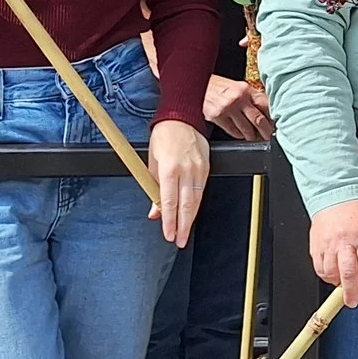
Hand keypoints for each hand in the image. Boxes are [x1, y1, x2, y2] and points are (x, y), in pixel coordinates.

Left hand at [148, 118, 208, 244]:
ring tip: (185, 232)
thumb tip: (155, 210)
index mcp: (170, 168)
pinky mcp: (206, 167)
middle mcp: (187, 170)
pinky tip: (192, 213)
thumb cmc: (164, 136)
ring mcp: (199, 169)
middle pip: (187, 205)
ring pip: (197, 200)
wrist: (182, 117)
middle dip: (183, 226)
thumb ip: (153, 187)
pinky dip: (196, 204)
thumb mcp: (151, 162)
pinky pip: (201, 190)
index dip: (169, 221)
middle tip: (179, 240)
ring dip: (190, 218)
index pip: (170, 202)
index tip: (168, 234)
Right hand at [204, 75, 273, 140]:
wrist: (196, 84)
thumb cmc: (217, 86)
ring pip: (246, 129)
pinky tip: (241, 134)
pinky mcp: (217, 117)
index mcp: (246, 89)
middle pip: (258, 119)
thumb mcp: (237, 87)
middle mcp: (238, 98)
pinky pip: (233, 131)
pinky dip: (239, 135)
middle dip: (266, 131)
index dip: (272, 116)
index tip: (275, 123)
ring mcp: (227, 108)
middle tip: (268, 136)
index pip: (265, 105)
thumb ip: (250, 97)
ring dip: (252, 136)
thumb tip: (266, 112)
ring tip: (255, 137)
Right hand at [311, 197, 357, 300]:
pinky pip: (319, 269)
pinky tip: (334, 276)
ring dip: (339, 284)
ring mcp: (328, 245)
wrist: (335, 196)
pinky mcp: (315, 247)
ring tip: (344, 285)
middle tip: (354, 301)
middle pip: (349, 273)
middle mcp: (345, 241)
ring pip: (332, 273)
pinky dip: (327, 277)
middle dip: (352, 292)